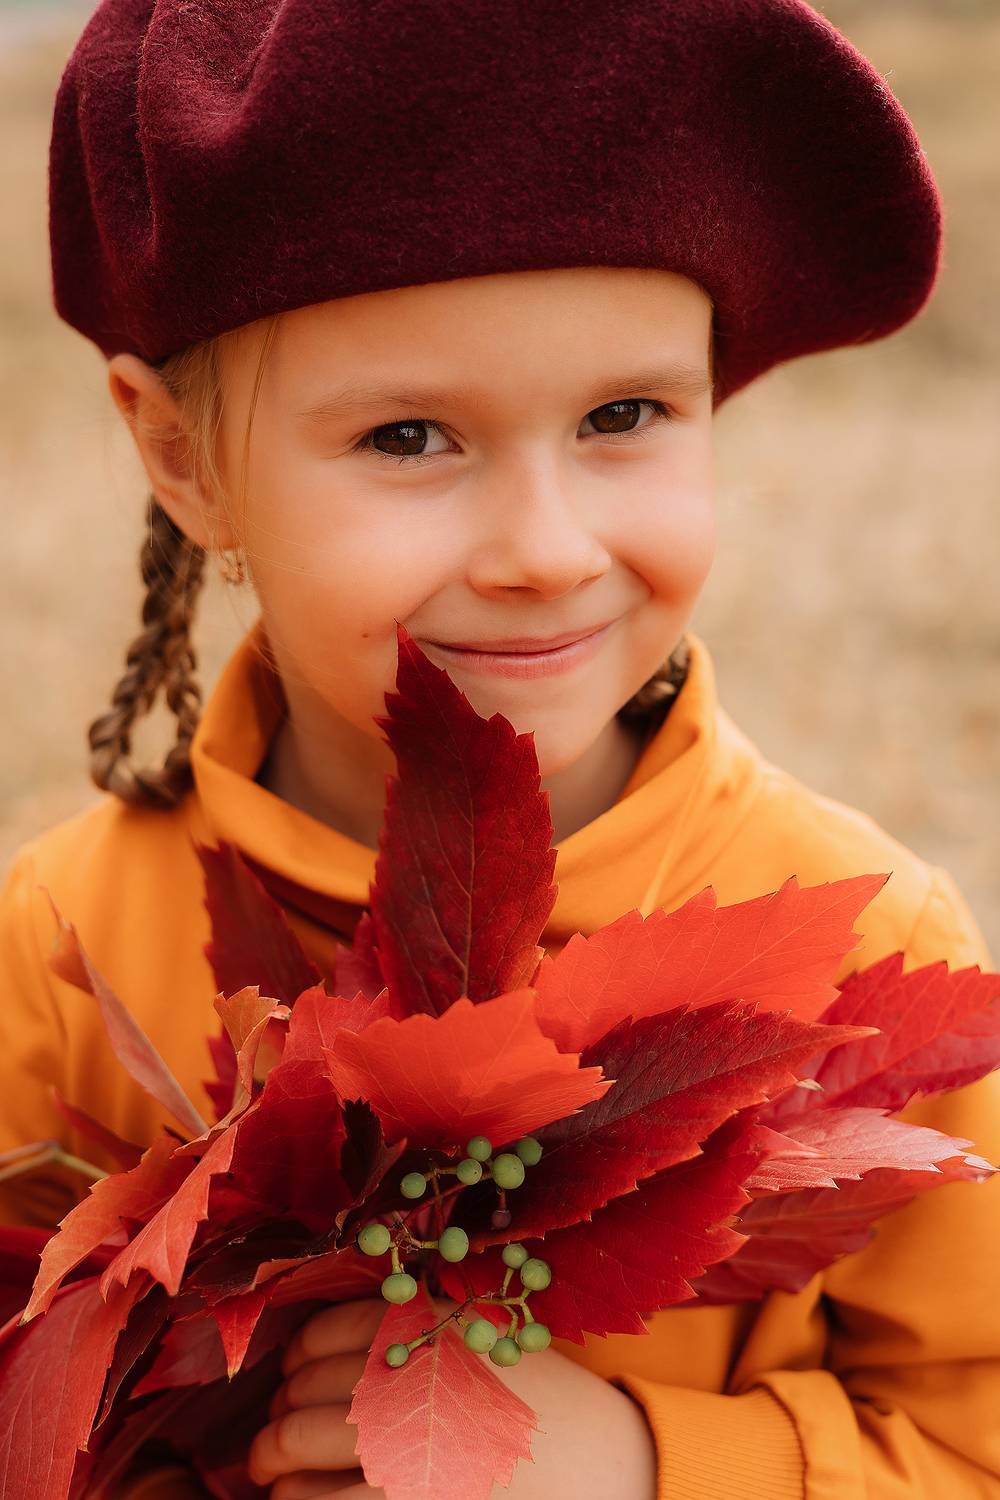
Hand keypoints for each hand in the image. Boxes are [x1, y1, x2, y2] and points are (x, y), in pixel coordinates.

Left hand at [248, 1297, 656, 1499]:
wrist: (613, 1464)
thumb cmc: (542, 1405)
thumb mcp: (487, 1342)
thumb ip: (420, 1330)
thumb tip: (313, 1353)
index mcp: (437, 1326)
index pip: (333, 1330)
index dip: (299, 1357)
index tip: (292, 1377)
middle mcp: (421, 1373)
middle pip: (310, 1388)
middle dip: (277, 1418)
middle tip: (271, 1440)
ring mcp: (415, 1440)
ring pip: (301, 1443)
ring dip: (273, 1459)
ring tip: (273, 1474)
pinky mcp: (414, 1497)